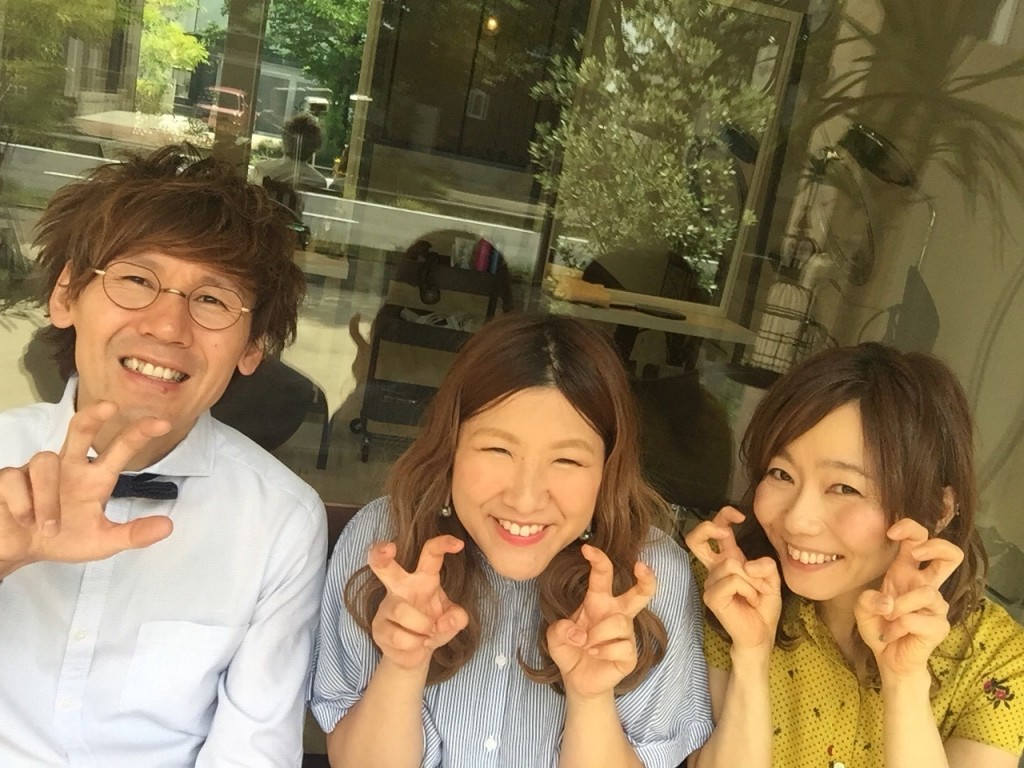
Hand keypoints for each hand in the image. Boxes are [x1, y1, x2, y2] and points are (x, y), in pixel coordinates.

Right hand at [0, 401, 173, 575]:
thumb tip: (169, 526)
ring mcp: (36, 469)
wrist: (19, 552)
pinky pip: (14, 480)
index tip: (163, 423)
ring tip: (48, 528)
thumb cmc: (63, 540)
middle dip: (93, 415)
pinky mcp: (8, 478)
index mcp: (94, 478)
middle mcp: (69, 465)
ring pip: (44, 462)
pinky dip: (22, 503)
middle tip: (109, 406)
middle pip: (81, 428)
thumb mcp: (101, 542)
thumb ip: (132, 535)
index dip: (139, 434)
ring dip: (47, 498)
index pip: (120, 449)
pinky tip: (23, 519)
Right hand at [368, 535, 469, 670]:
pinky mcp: (378, 627)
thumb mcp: (453, 621)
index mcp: (423, 578)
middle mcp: (400, 587)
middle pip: (384, 565)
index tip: (458, 544)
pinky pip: (398, 637)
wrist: (415, 654)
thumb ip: (457, 618)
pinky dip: (414, 647)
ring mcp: (386, 606)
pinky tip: (416, 647)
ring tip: (428, 636)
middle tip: (388, 548)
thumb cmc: (434, 626)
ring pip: (401, 611)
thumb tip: (445, 622)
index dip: (442, 545)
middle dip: (381, 554)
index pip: (430, 554)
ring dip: (421, 628)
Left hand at [548, 544, 655, 698]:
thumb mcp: (554, 636)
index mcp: (599, 601)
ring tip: (586, 644)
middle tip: (642, 566)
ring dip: (597, 634)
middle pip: (641, 592)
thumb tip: (579, 632)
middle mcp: (616, 613)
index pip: (603, 576)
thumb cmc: (570, 650)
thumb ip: (560, 629)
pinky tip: (595, 654)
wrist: (578, 680)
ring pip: (618, 621)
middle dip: (647, 578)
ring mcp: (626, 634)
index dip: (598, 560)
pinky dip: (603, 651)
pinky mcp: (630, 653)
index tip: (586, 548)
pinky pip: (621, 646)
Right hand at [686, 506, 780, 649]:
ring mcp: (710, 582)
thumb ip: (765, 565)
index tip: (740, 516)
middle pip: (696, 539)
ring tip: (755, 594)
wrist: (761, 636)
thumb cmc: (763, 608)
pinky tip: (749, 600)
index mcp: (728, 561)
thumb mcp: (772, 580)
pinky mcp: (711, 596)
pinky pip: (733, 580)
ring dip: (752, 579)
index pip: (716, 531)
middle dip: (708, 528)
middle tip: (726, 535)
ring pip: (731, 563)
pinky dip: (748, 589)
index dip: (723, 517)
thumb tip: (748, 563)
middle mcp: (715, 569)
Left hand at [855, 518, 963, 677]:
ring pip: (926, 592)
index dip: (910, 528)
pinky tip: (892, 635)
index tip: (891, 532)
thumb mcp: (863, 608)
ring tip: (887, 618)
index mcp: (906, 572)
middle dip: (936, 547)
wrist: (888, 658)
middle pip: (952, 555)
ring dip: (900, 605)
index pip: (919, 540)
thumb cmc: (879, 627)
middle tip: (914, 556)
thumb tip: (888, 601)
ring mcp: (936, 606)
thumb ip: (868, 599)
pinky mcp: (939, 626)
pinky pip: (917, 619)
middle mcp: (924, 584)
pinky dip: (897, 627)